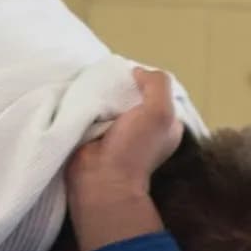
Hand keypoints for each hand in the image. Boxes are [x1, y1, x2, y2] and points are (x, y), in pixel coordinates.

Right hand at [66, 67, 183, 200]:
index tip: (131, 75)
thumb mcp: (159, 112)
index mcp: (166, 124)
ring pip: (111, 100)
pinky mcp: (96, 134)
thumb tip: (137, 71)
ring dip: (102, 93)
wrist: (100, 179)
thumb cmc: (134, 148)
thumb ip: (157, 84)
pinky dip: (89, 103)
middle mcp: (144, 127)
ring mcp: (119, 132)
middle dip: (121, 85)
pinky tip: (84, 97)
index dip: (145, 80)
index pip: (158, 91)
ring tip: (93, 84)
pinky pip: (93, 110)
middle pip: (133, 94)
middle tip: (108, 77)